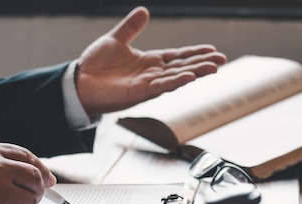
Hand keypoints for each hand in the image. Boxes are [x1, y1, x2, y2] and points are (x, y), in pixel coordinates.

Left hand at [76, 6, 226, 116]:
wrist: (79, 82)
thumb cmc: (95, 66)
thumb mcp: (115, 40)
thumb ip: (131, 28)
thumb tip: (144, 11)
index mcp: (148, 62)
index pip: (177, 56)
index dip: (194, 53)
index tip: (212, 50)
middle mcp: (151, 74)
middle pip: (182, 67)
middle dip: (202, 64)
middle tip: (222, 60)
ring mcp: (146, 85)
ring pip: (176, 77)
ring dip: (195, 73)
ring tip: (214, 68)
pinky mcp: (137, 93)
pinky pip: (160, 87)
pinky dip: (174, 82)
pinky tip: (188, 77)